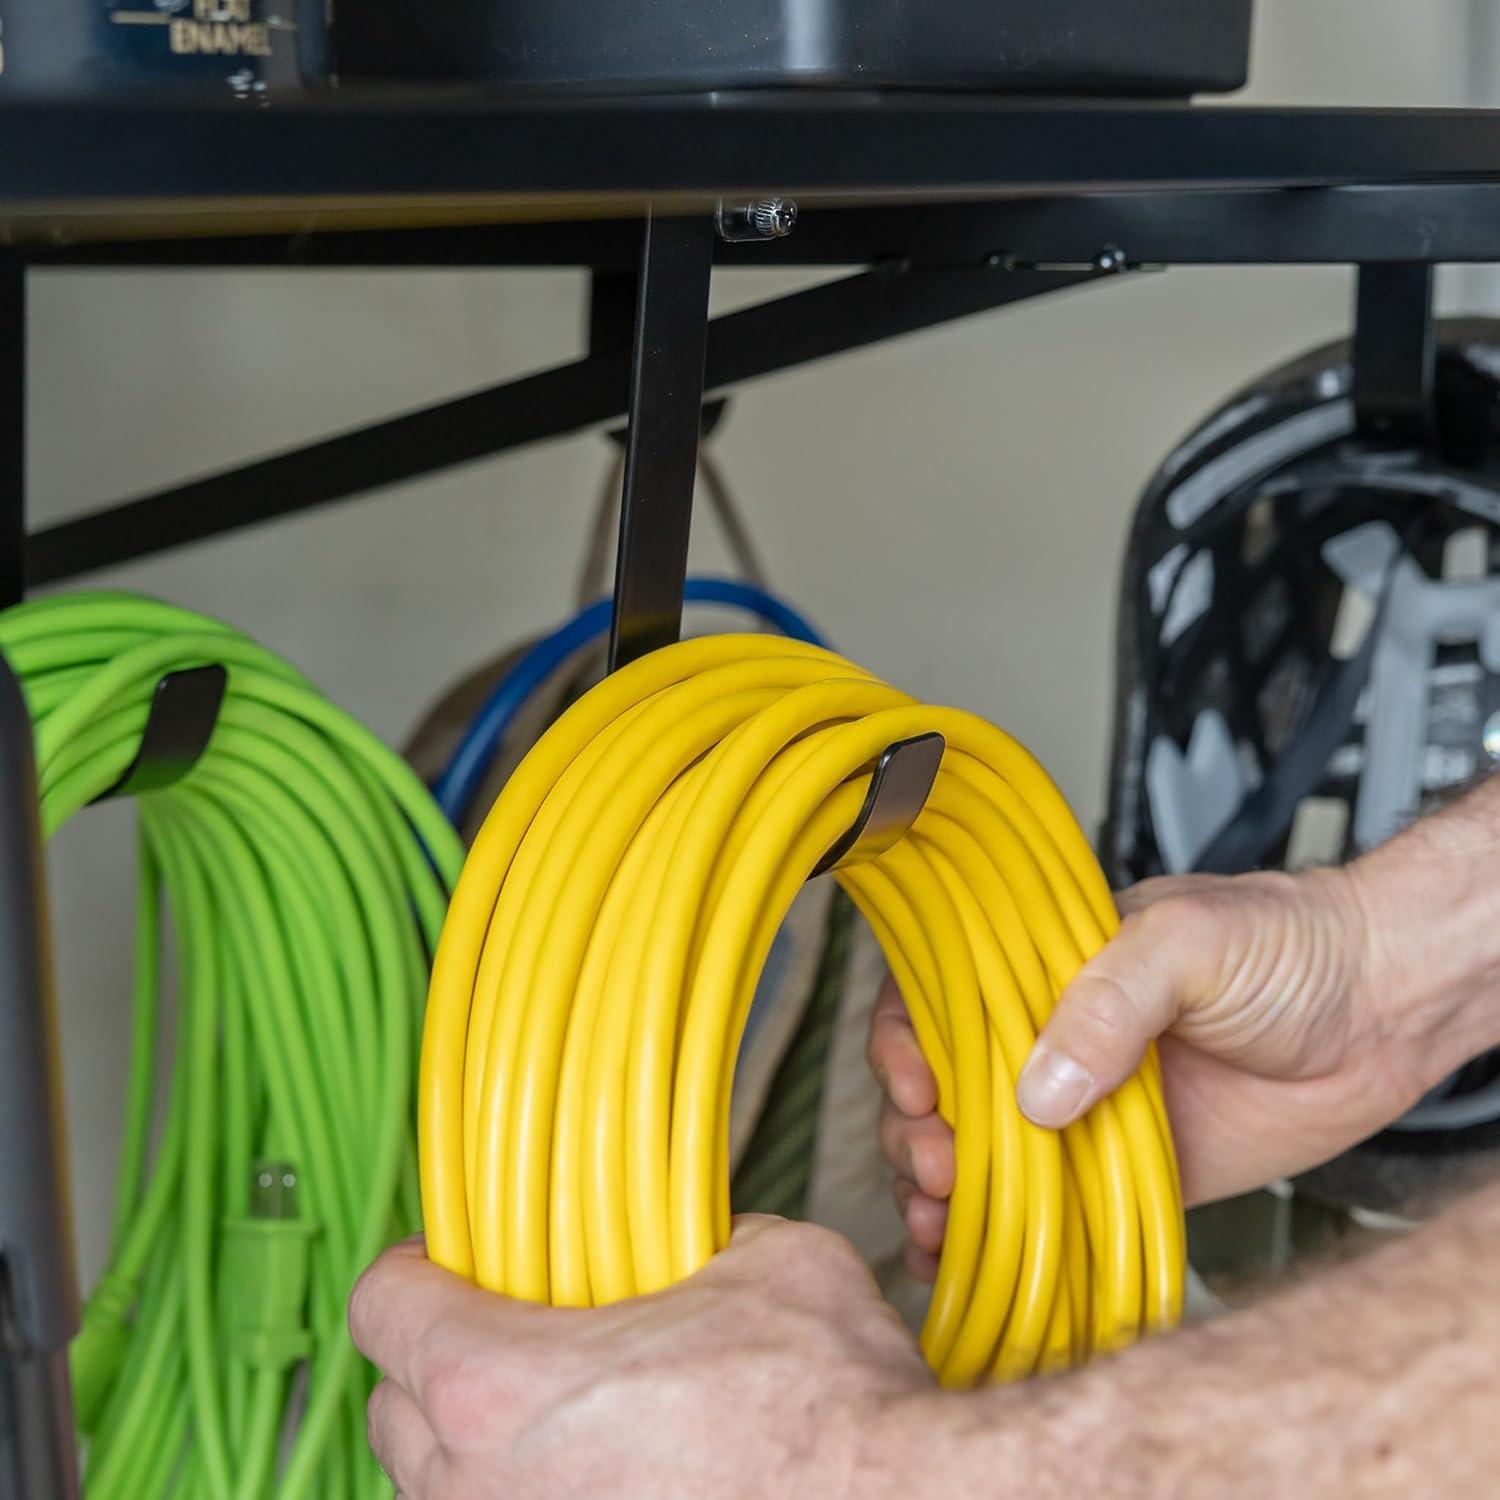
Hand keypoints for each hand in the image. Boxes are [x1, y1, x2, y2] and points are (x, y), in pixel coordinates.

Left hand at [350, 1217, 929, 1498]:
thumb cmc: (826, 1407)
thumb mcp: (759, 1259)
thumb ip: (687, 1238)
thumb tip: (680, 1235)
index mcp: (501, 1385)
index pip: (381, 1307)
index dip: (413, 1267)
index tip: (446, 1258)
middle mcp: (482, 1492)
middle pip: (392, 1408)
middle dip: (438, 1361)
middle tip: (508, 1328)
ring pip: (436, 1494)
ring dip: (471, 1447)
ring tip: (553, 1414)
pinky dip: (529, 1497)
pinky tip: (598, 1476)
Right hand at [870, 867, 1435, 1278]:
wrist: (1385, 1008)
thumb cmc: (1288, 941)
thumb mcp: (1187, 939)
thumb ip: (1109, 1001)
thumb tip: (1038, 1088)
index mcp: (1044, 965)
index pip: (939, 997)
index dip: (904, 1043)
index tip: (915, 1088)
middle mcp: (1051, 1036)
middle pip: (942, 1085)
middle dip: (917, 1131)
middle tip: (939, 1163)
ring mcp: (1083, 1106)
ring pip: (979, 1151)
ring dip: (941, 1189)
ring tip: (941, 1217)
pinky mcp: (1123, 1168)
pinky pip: (1046, 1205)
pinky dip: (998, 1234)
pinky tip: (964, 1253)